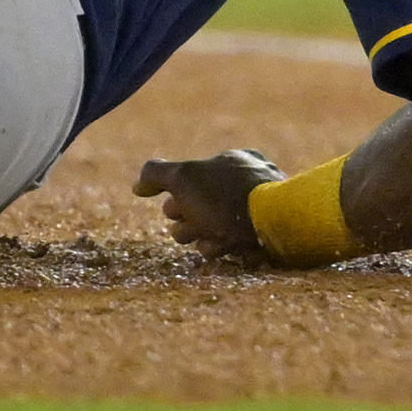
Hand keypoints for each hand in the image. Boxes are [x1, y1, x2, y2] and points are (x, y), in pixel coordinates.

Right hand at [133, 147, 282, 258]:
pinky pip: (236, 246)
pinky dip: (228, 249)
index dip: (176, 200)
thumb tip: (138, 185)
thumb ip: (157, 175)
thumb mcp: (184, 178)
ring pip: (215, 231)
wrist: (273, 224)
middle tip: (194, 225)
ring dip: (206, 239)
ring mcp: (259, 210)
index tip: (175, 206)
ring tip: (216, 239)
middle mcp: (248, 182)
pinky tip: (232, 248)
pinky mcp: (266, 236)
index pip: (191, 183)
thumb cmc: (226, 197)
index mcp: (234, 161)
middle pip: (200, 210)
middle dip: (188, 225)